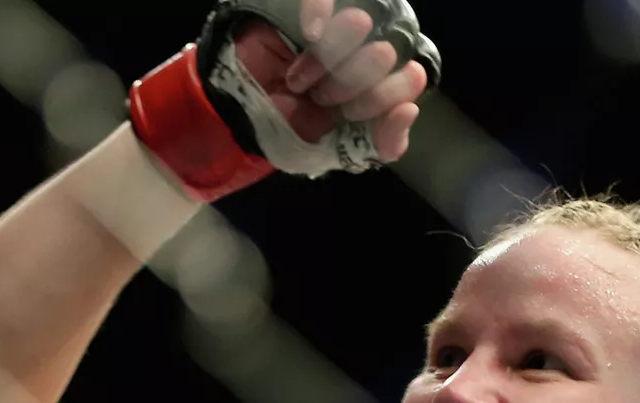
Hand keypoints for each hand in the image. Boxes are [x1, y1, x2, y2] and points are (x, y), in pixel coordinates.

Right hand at [231, 0, 426, 161]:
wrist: (229, 116)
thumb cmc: (284, 132)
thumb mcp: (334, 152)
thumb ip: (380, 143)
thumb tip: (410, 111)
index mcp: (375, 86)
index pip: (409, 76)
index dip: (393, 91)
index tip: (360, 110)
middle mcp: (360, 52)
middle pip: (386, 47)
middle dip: (356, 80)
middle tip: (324, 98)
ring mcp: (333, 29)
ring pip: (361, 20)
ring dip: (337, 49)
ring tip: (302, 78)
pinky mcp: (302, 9)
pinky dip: (321, 7)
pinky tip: (310, 29)